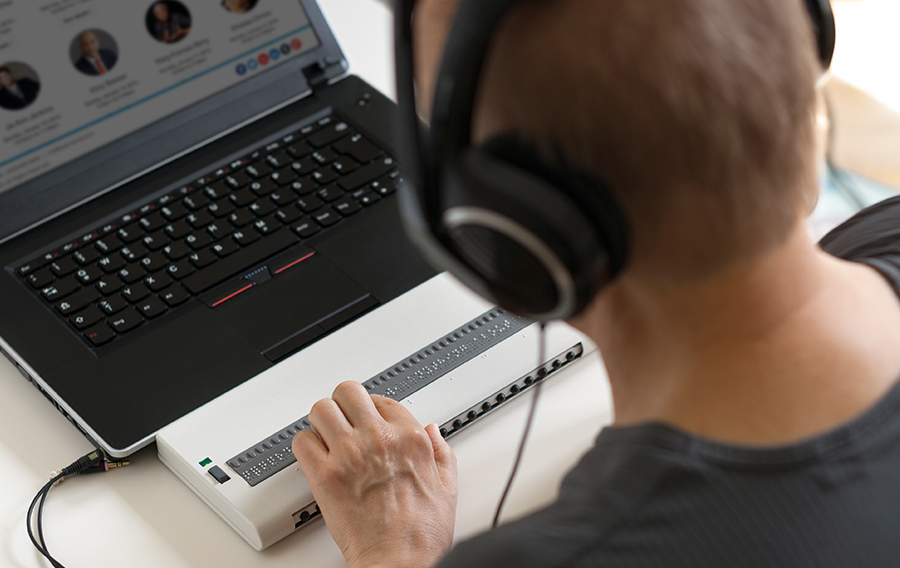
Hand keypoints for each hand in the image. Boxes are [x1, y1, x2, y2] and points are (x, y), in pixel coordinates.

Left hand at [293, 381, 457, 567]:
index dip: (371, 408)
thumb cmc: (421, 533)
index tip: (367, 419)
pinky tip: (315, 457)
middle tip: (342, 419)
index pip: (382, 399)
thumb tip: (433, 431)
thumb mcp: (447, 485)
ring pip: (321, 410)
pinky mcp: (325, 475)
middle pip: (348, 393)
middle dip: (343, 404)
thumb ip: (441, 451)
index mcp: (410, 437)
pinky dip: (305, 446)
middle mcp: (379, 439)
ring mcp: (350, 454)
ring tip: (325, 436)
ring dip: (321, 421)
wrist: (400, 562)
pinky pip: (302, 442)